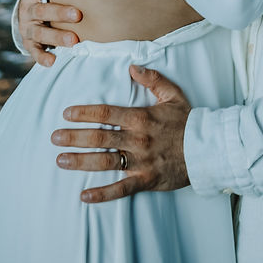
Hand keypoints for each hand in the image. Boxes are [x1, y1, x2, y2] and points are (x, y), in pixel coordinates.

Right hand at [17, 0, 81, 65]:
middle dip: (58, 12)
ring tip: (74, 41)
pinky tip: (53, 61)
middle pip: (40, 11)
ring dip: (56, 37)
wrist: (31, 16)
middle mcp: (27, 10)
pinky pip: (35, 53)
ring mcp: (29, 28)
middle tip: (77, 14)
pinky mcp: (31, 45)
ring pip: (40, 34)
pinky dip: (42, 58)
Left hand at [51, 65, 190, 202]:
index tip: (67, 114)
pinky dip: (102, 194)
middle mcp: (138, 138)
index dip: (84, 113)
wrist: (208, 148)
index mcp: (141, 117)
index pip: (106, 113)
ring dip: (80, 161)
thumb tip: (132, 67)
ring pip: (105, 161)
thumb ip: (152, 79)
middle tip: (54, 137)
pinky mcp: (147, 179)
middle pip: (99, 137)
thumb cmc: (188, 121)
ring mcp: (141, 160)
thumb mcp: (173, 94)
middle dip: (74, 137)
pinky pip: (122, 188)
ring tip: (60, 160)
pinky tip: (84, 196)